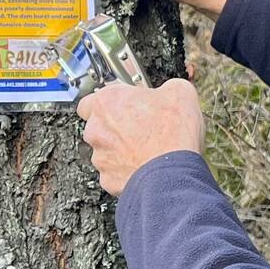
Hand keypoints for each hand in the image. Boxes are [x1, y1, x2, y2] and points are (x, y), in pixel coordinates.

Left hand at [76, 78, 205, 195]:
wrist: (173, 174)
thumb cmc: (172, 135)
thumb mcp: (179, 93)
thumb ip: (165, 88)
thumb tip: (169, 91)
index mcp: (107, 102)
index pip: (90, 101)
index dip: (109, 103)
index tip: (124, 105)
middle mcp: (97, 129)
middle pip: (98, 126)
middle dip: (116, 127)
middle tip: (141, 127)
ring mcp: (100, 157)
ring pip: (106, 151)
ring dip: (121, 150)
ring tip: (147, 149)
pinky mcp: (108, 180)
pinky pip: (114, 173)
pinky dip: (126, 170)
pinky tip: (145, 166)